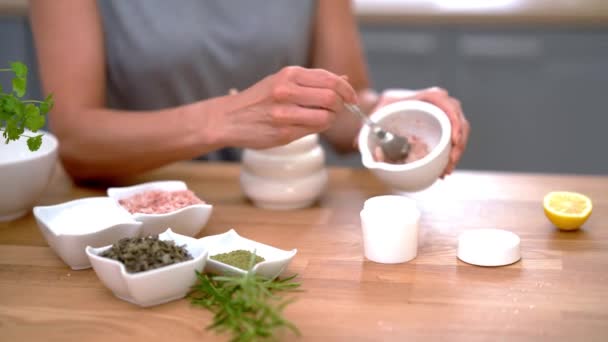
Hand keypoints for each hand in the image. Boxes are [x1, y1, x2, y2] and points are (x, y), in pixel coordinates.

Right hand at [216, 66, 356, 148]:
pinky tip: (312, 125)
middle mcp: (287, 91)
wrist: (229, 119)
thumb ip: (312, 81)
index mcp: (289, 74)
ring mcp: (285, 113)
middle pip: (332, 98)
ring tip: (324, 118)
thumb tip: (343, 80)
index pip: (330, 80)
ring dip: (331, 119)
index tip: (351, 97)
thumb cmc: (259, 100)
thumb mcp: (283, 81)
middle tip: (338, 109)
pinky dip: (319, 128)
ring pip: (326, 116)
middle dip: (341, 105)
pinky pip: (314, 131)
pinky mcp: (284, 133)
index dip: (346, 90)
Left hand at [373, 87, 469, 176]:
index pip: (443, 100)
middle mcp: (436, 104)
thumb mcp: (373, 117)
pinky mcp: (444, 127)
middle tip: (450, 163)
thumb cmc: (381, 112)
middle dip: (459, 143)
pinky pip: (455, 139)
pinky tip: (445, 169)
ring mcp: (443, 115)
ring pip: (460, 131)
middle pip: (458, 118)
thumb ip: (367, 130)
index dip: (453, 118)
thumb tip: (362, 148)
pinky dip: (452, 155)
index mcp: (422, 96)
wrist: (385, 113)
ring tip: (446, 171)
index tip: (453, 139)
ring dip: (457, 152)